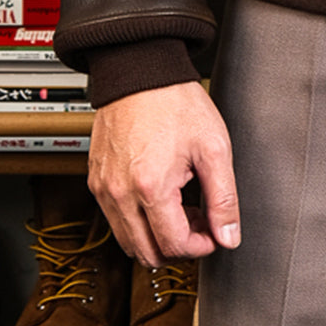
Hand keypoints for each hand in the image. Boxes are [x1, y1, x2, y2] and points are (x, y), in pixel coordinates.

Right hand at [88, 81, 239, 264]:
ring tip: (183, 207)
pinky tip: (161, 196)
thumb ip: (224, 198)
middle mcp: (119, 193)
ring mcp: (103, 188)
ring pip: (128, 242)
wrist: (140, 72)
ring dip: (157, 236)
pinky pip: (116, 219)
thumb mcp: (214, 149)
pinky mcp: (96, 181)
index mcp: (149, 187)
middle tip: (200, 221)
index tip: (213, 233)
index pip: (173, 246)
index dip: (200, 247)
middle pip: (146, 253)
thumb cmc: (174, 102)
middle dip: (178, 246)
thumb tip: (228, 236)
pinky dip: (139, 220)